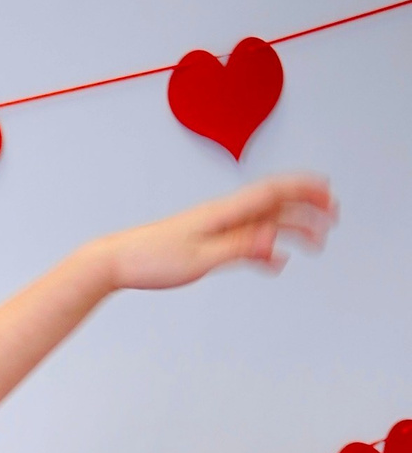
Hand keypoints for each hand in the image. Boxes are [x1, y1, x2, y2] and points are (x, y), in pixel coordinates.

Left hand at [98, 173, 335, 291]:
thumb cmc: (152, 259)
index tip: (328, 193)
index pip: (273, 193)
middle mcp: (223, 215)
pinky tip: (275, 262)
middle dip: (306, 207)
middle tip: (334, 215)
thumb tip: (275, 240)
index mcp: (224, 213)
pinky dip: (265, 248)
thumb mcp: (199, 259)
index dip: (303, 190)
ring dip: (291, 228)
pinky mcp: (207, 242)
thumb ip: (240, 248)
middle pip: (274, 205)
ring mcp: (216, 227)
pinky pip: (245, 240)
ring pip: (263, 222)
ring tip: (315, 241)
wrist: (118, 260)